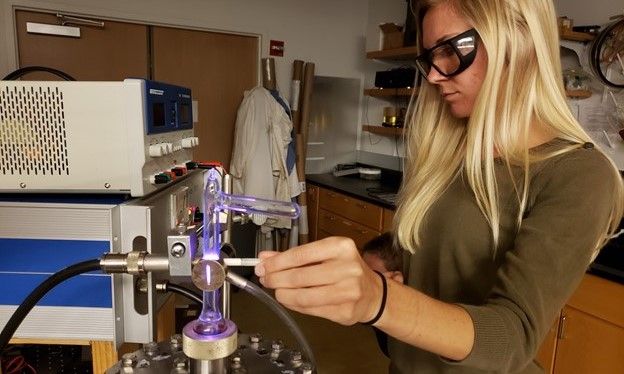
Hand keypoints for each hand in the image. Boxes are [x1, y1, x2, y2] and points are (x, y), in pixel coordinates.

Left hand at [255, 236, 383, 324]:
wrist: (373, 294)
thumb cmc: (345, 270)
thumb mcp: (323, 255)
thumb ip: (294, 256)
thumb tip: (265, 258)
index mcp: (340, 247)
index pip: (300, 254)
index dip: (277, 262)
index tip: (263, 266)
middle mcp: (347, 267)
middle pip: (299, 276)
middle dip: (276, 279)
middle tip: (266, 279)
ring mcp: (348, 291)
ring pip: (303, 296)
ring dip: (283, 295)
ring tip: (277, 291)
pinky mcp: (345, 311)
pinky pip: (310, 310)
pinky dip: (294, 305)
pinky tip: (290, 300)